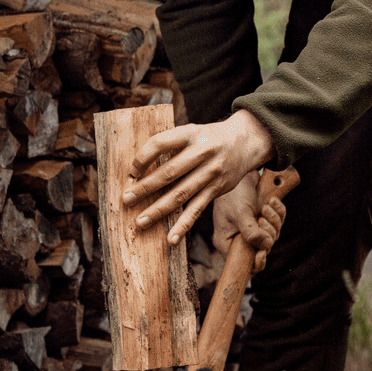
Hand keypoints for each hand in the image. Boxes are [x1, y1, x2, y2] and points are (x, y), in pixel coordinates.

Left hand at [122, 109, 272, 246]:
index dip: (143, 157)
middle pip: (169, 173)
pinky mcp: (216, 190)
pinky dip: (183, 225)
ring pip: (181, 194)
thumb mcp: (191, 132)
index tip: (131, 171)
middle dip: (145, 188)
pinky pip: (197, 209)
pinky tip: (171, 239)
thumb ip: (169, 144)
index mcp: (190, 134)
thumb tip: (139, 166)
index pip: (160, 143)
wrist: (244, 142)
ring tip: (140, 221)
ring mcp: (210, 173)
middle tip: (127, 199)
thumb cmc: (209, 138)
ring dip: (159, 210)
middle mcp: (202, 153)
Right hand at [212, 176, 286, 272]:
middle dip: (268, 233)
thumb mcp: (240, 213)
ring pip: (272, 235)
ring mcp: (252, 228)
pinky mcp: (262, 217)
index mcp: (227, 242)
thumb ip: (251, 232)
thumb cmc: (233, 193)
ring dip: (274, 221)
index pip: (243, 263)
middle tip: (262, 219)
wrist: (239, 171)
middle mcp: (240, 237)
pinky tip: (272, 201)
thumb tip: (265, 247)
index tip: (262, 253)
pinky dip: (278, 212)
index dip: (256, 262)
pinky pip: (278, 222)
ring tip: (266, 207)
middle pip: (263, 248)